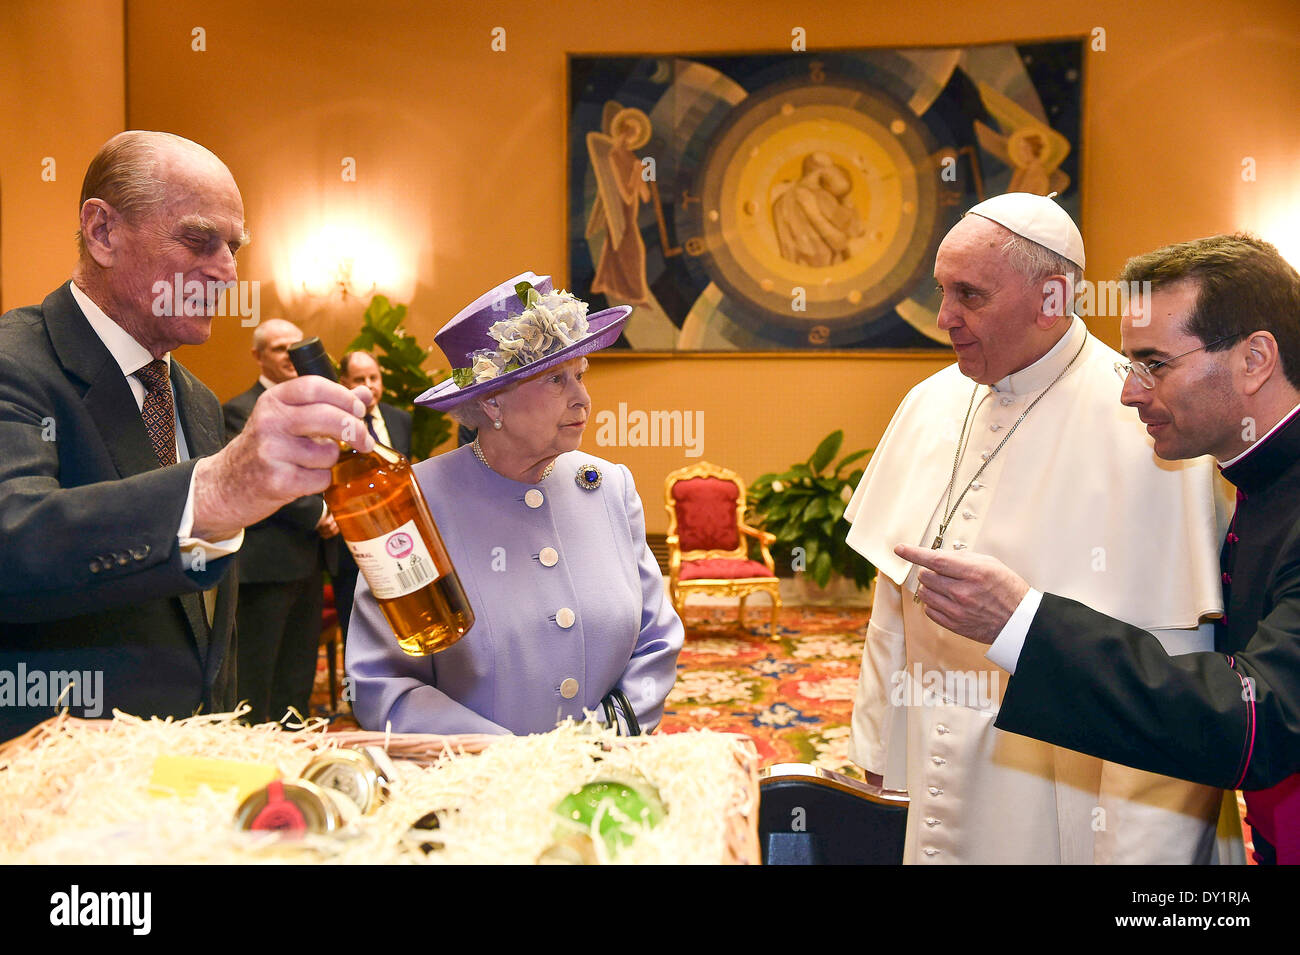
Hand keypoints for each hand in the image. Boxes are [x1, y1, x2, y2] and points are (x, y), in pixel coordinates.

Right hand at [192, 378, 374, 539]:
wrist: (226, 485)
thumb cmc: (264, 449)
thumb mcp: (287, 418)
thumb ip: (327, 405)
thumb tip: (365, 395)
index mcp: (273, 400)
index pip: (315, 386)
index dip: (344, 397)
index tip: (360, 410)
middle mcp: (270, 421)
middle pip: (328, 417)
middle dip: (355, 429)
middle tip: (364, 441)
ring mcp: (271, 451)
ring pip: (328, 453)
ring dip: (331, 461)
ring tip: (313, 462)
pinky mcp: (277, 481)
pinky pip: (321, 479)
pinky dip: (321, 482)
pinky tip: (305, 479)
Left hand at [894, 544, 1029, 644]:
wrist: (1018, 621)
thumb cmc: (1007, 589)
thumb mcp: (990, 564)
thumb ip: (962, 558)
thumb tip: (938, 555)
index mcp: (972, 573)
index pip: (935, 560)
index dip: (914, 553)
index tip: (900, 549)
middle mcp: (962, 592)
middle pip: (925, 576)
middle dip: (929, 571)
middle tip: (942, 573)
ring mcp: (956, 610)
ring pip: (924, 593)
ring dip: (930, 587)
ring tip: (946, 587)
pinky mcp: (954, 625)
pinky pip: (929, 610)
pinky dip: (933, 602)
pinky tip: (946, 600)